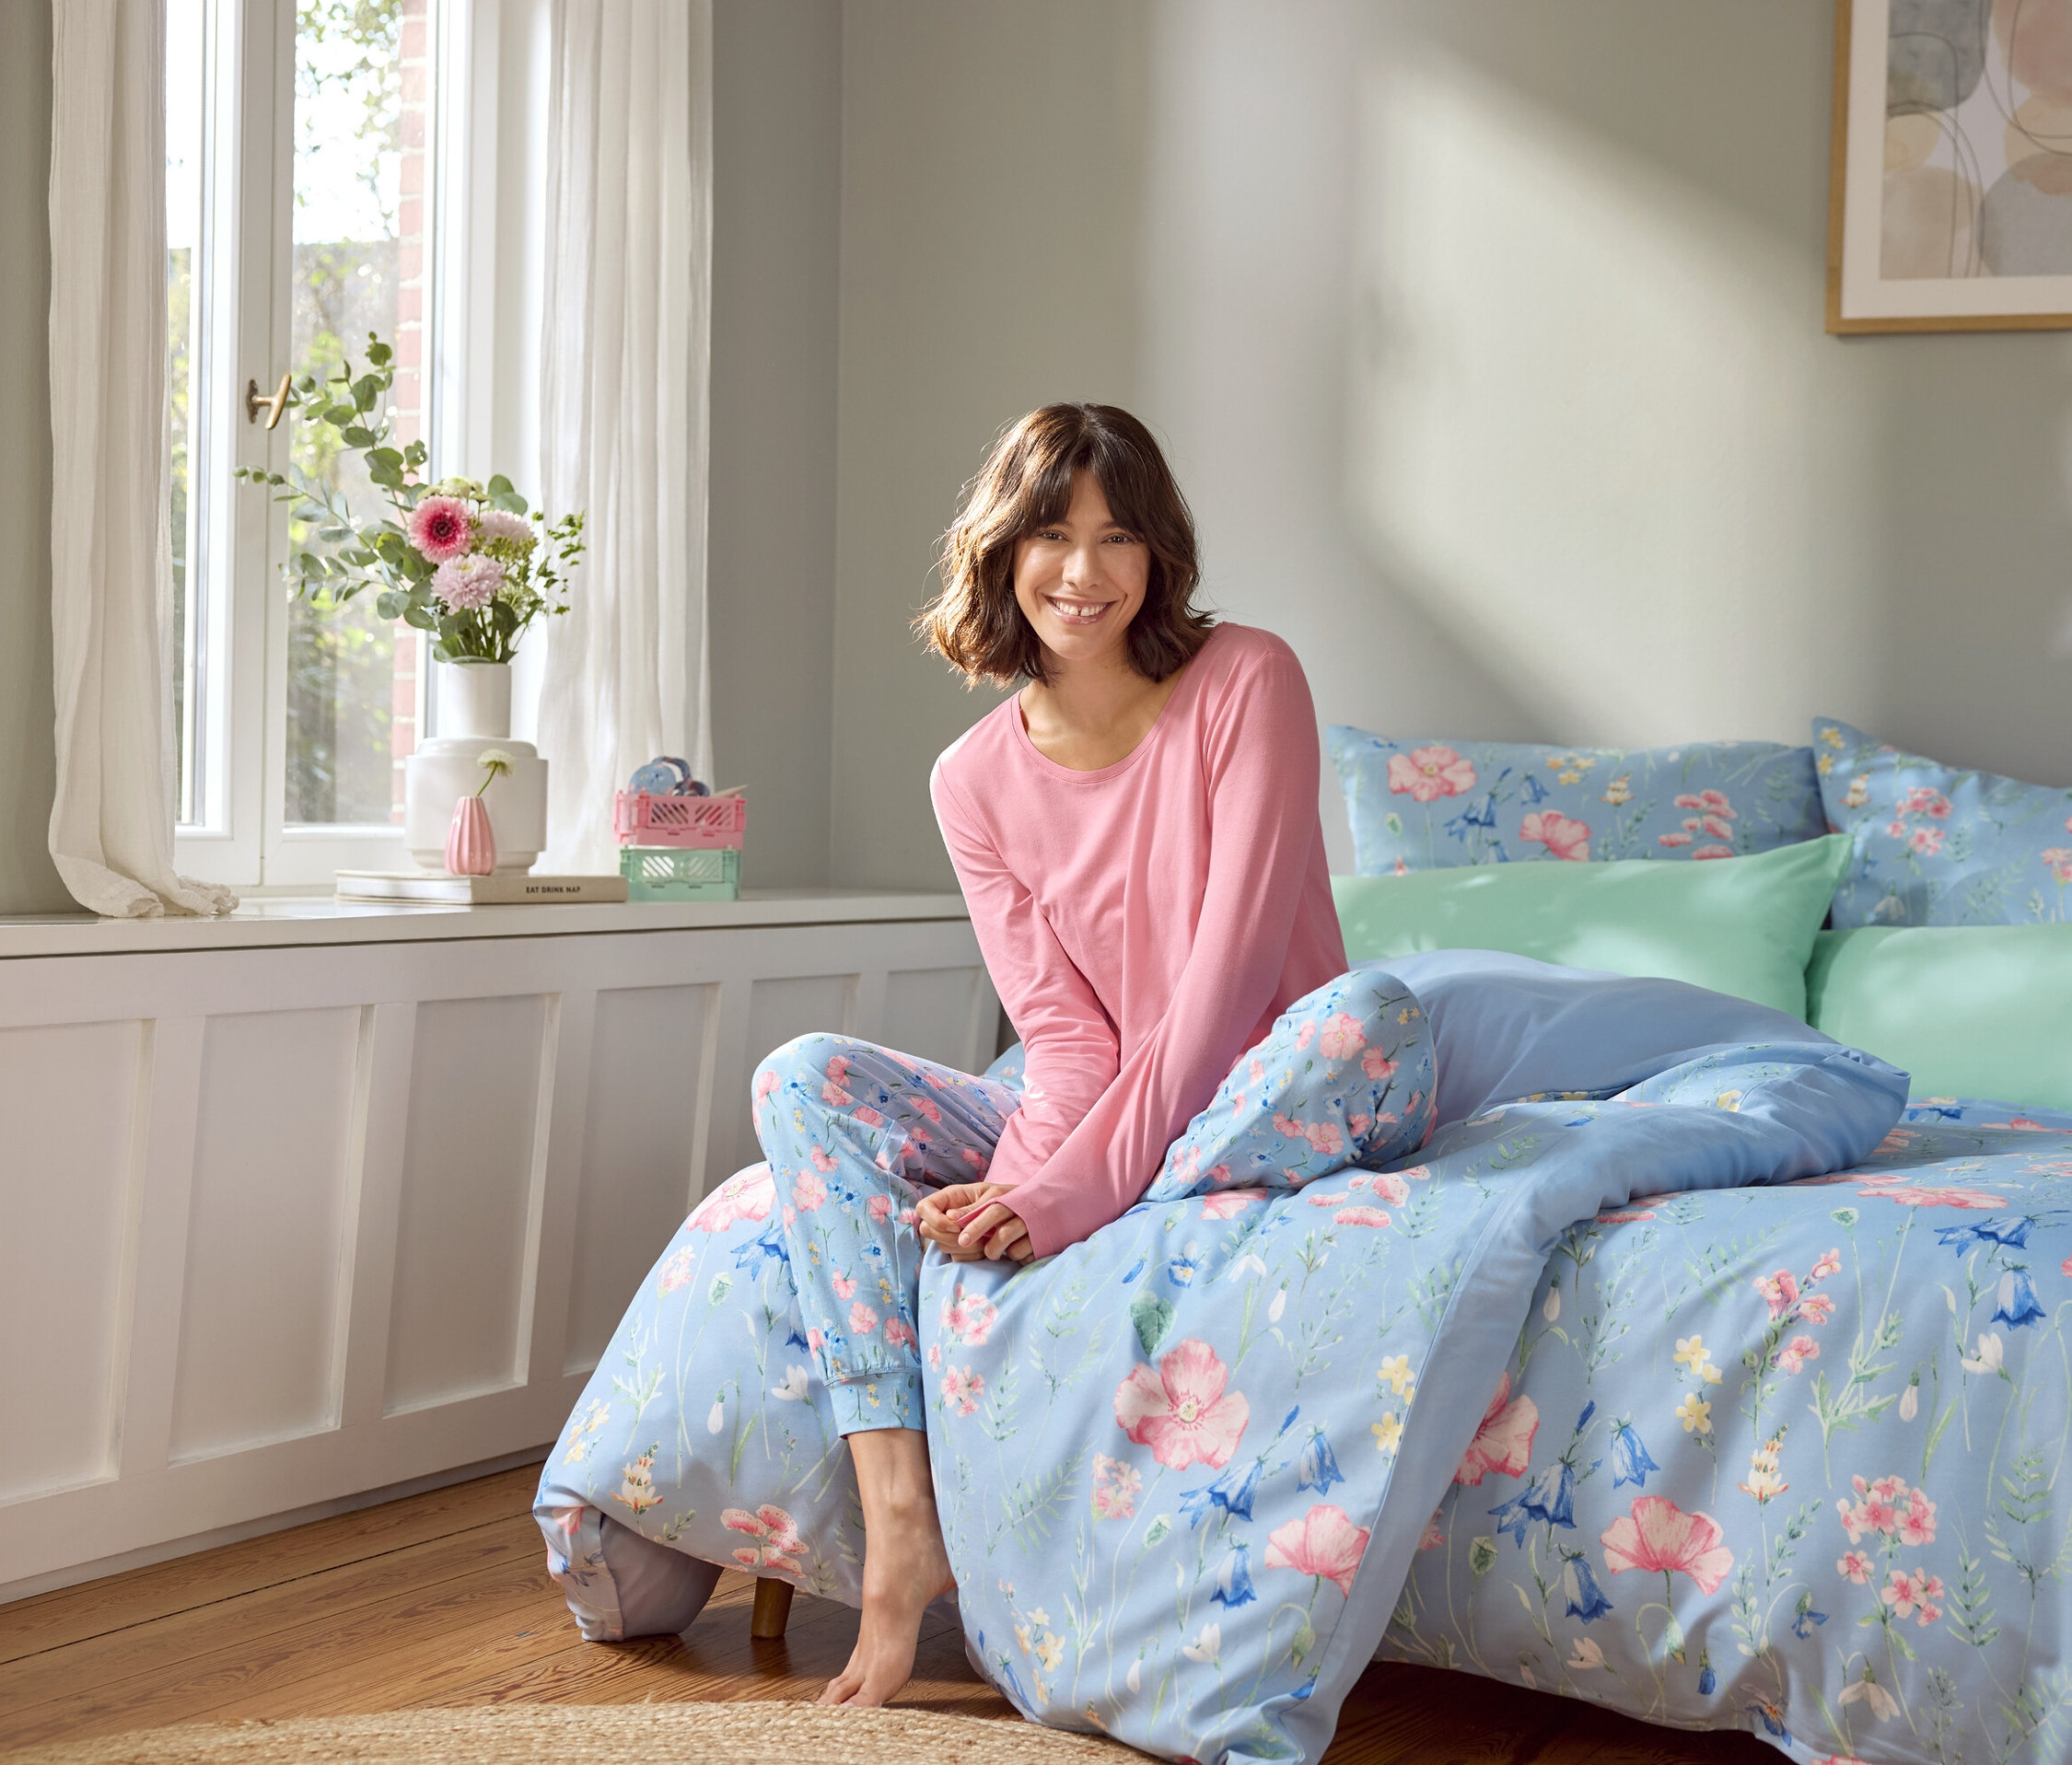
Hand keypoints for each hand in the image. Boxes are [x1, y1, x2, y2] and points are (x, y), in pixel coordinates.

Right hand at [918, 1182, 1035, 1263]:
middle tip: (970, 1237)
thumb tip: (951, 1217)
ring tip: (984, 1241)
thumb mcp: (991, 1196)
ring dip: (963, 1247)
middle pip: (927, 1230)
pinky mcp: (961, 1248)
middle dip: (948, 1237)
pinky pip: (956, 1258)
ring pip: (941, 1246)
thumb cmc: (1006, 1197)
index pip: (923, 1208)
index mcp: (949, 1197)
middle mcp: (945, 1215)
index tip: (955, 1227)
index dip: (934, 1219)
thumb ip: (972, 1208)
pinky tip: (985, 1249)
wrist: (1022, 1211)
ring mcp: (951, 1233)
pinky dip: (970, 1256)